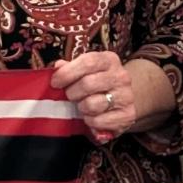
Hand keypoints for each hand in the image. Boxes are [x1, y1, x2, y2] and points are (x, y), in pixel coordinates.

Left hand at [52, 50, 169, 141]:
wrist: (122, 99)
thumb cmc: (98, 83)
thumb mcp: (85, 71)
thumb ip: (70, 68)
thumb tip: (58, 67)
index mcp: (109, 60)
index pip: (88, 62)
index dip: (67, 73)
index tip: (55, 82)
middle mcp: (121, 76)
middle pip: (88, 84)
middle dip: (72, 93)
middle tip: (70, 96)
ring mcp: (126, 96)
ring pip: (92, 104)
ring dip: (81, 108)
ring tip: (82, 106)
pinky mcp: (127, 116)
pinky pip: (98, 121)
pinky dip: (90, 121)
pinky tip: (91, 117)